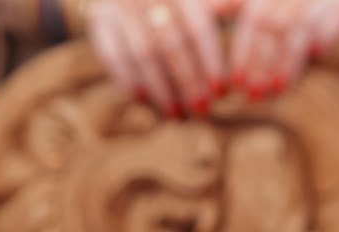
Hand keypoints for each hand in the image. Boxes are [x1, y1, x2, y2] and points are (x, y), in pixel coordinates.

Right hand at [87, 0, 229, 116]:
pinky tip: (144, 98)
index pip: (199, 28)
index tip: (220, 91)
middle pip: (172, 46)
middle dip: (188, 82)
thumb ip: (224, 2)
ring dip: (161, 89)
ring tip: (176, 113)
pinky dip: (129, 80)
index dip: (210, 62)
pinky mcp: (99, 19)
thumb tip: (239, 20)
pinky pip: (114, 56)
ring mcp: (120, 6)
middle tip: (201, 110)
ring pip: (144, 54)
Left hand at [226, 0, 338, 97]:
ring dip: (288, 60)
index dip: (244, 52)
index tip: (235, 83)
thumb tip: (211, 9)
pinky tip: (318, 53)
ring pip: (300, 26)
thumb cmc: (311, 4)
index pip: (254, 19)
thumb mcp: (273, 2)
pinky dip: (329, 32)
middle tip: (254, 95)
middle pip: (273, 25)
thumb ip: (238, 3)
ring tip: (278, 89)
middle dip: (262, 62)